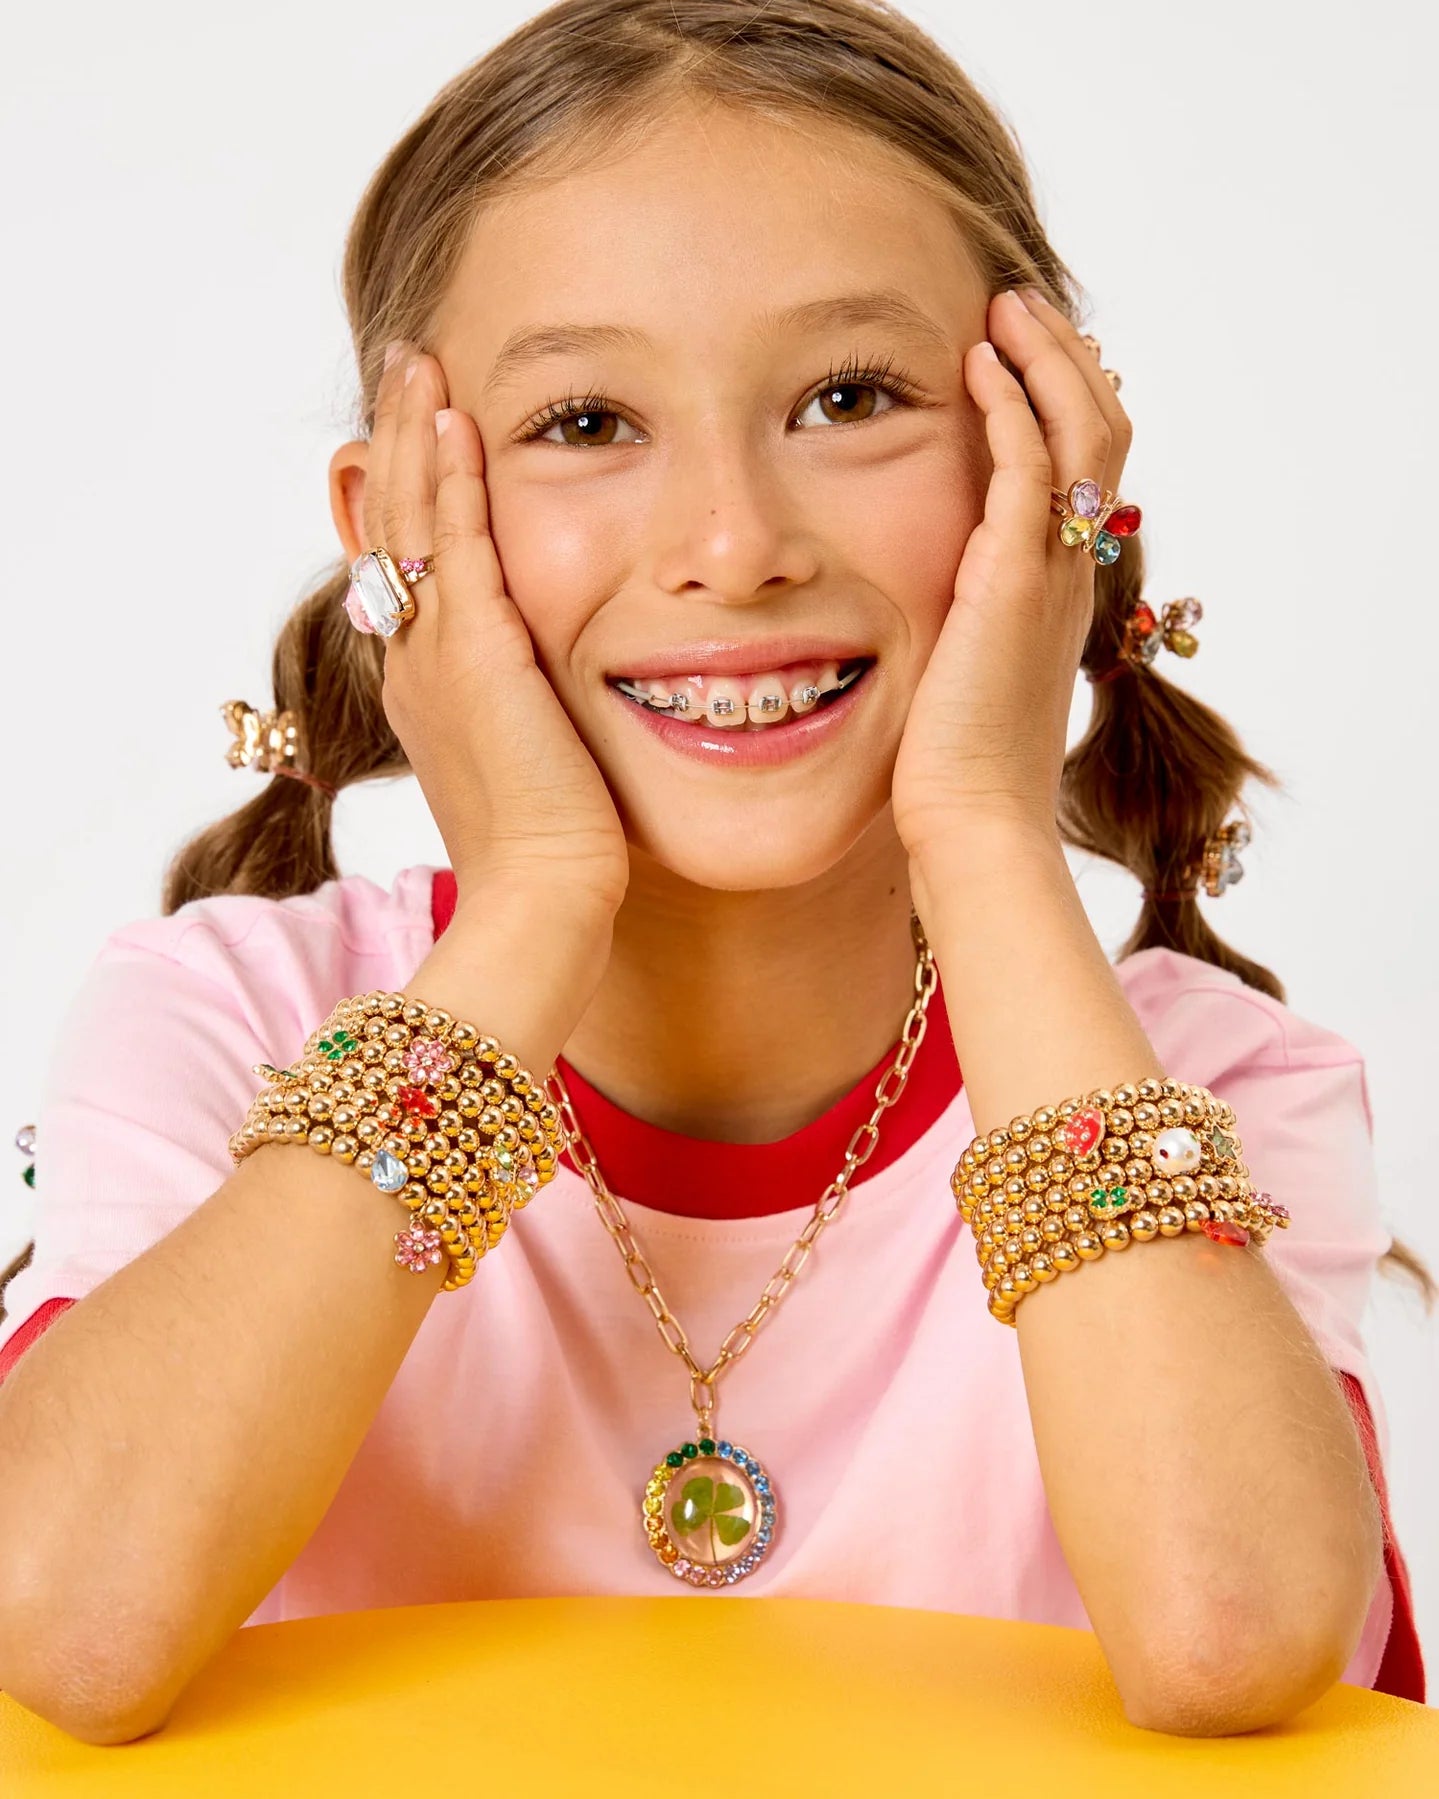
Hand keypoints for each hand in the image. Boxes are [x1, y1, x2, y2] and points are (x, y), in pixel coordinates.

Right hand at [364, 343, 630, 915]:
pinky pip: (456, 542)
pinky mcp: (477, 654)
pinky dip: (453, 477)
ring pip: (410, 519)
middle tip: (401, 367)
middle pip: (389, 525)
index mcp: (422, 685)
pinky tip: (459, 419)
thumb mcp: (525, 762)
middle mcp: (412, 661)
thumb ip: (524, 710)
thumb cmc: (551, 851)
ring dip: (414, 435)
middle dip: (395, 442)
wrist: (544, 898)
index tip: (416, 433)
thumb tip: (547, 693)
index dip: (403, 495)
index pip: (400, 566)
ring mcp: (434, 655)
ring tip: (415, 362)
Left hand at [890, 286, 1133, 864]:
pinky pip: (1029, 469)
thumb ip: (957, 625)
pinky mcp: (1013, 583)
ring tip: (1005, 309)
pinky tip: (976, 366)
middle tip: (1018, 306)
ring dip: (1045, 360)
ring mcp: (1051, 575)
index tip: (1018, 355)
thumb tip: (923, 608)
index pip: (1083, 470)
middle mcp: (1069, 573)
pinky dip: (1012, 406)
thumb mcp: (961, 678)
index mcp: (1058, 591)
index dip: (1062, 403)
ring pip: (1081, 433)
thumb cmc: (953, 771)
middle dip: (1062, 360)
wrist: (973, 822)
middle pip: (1100, 432)